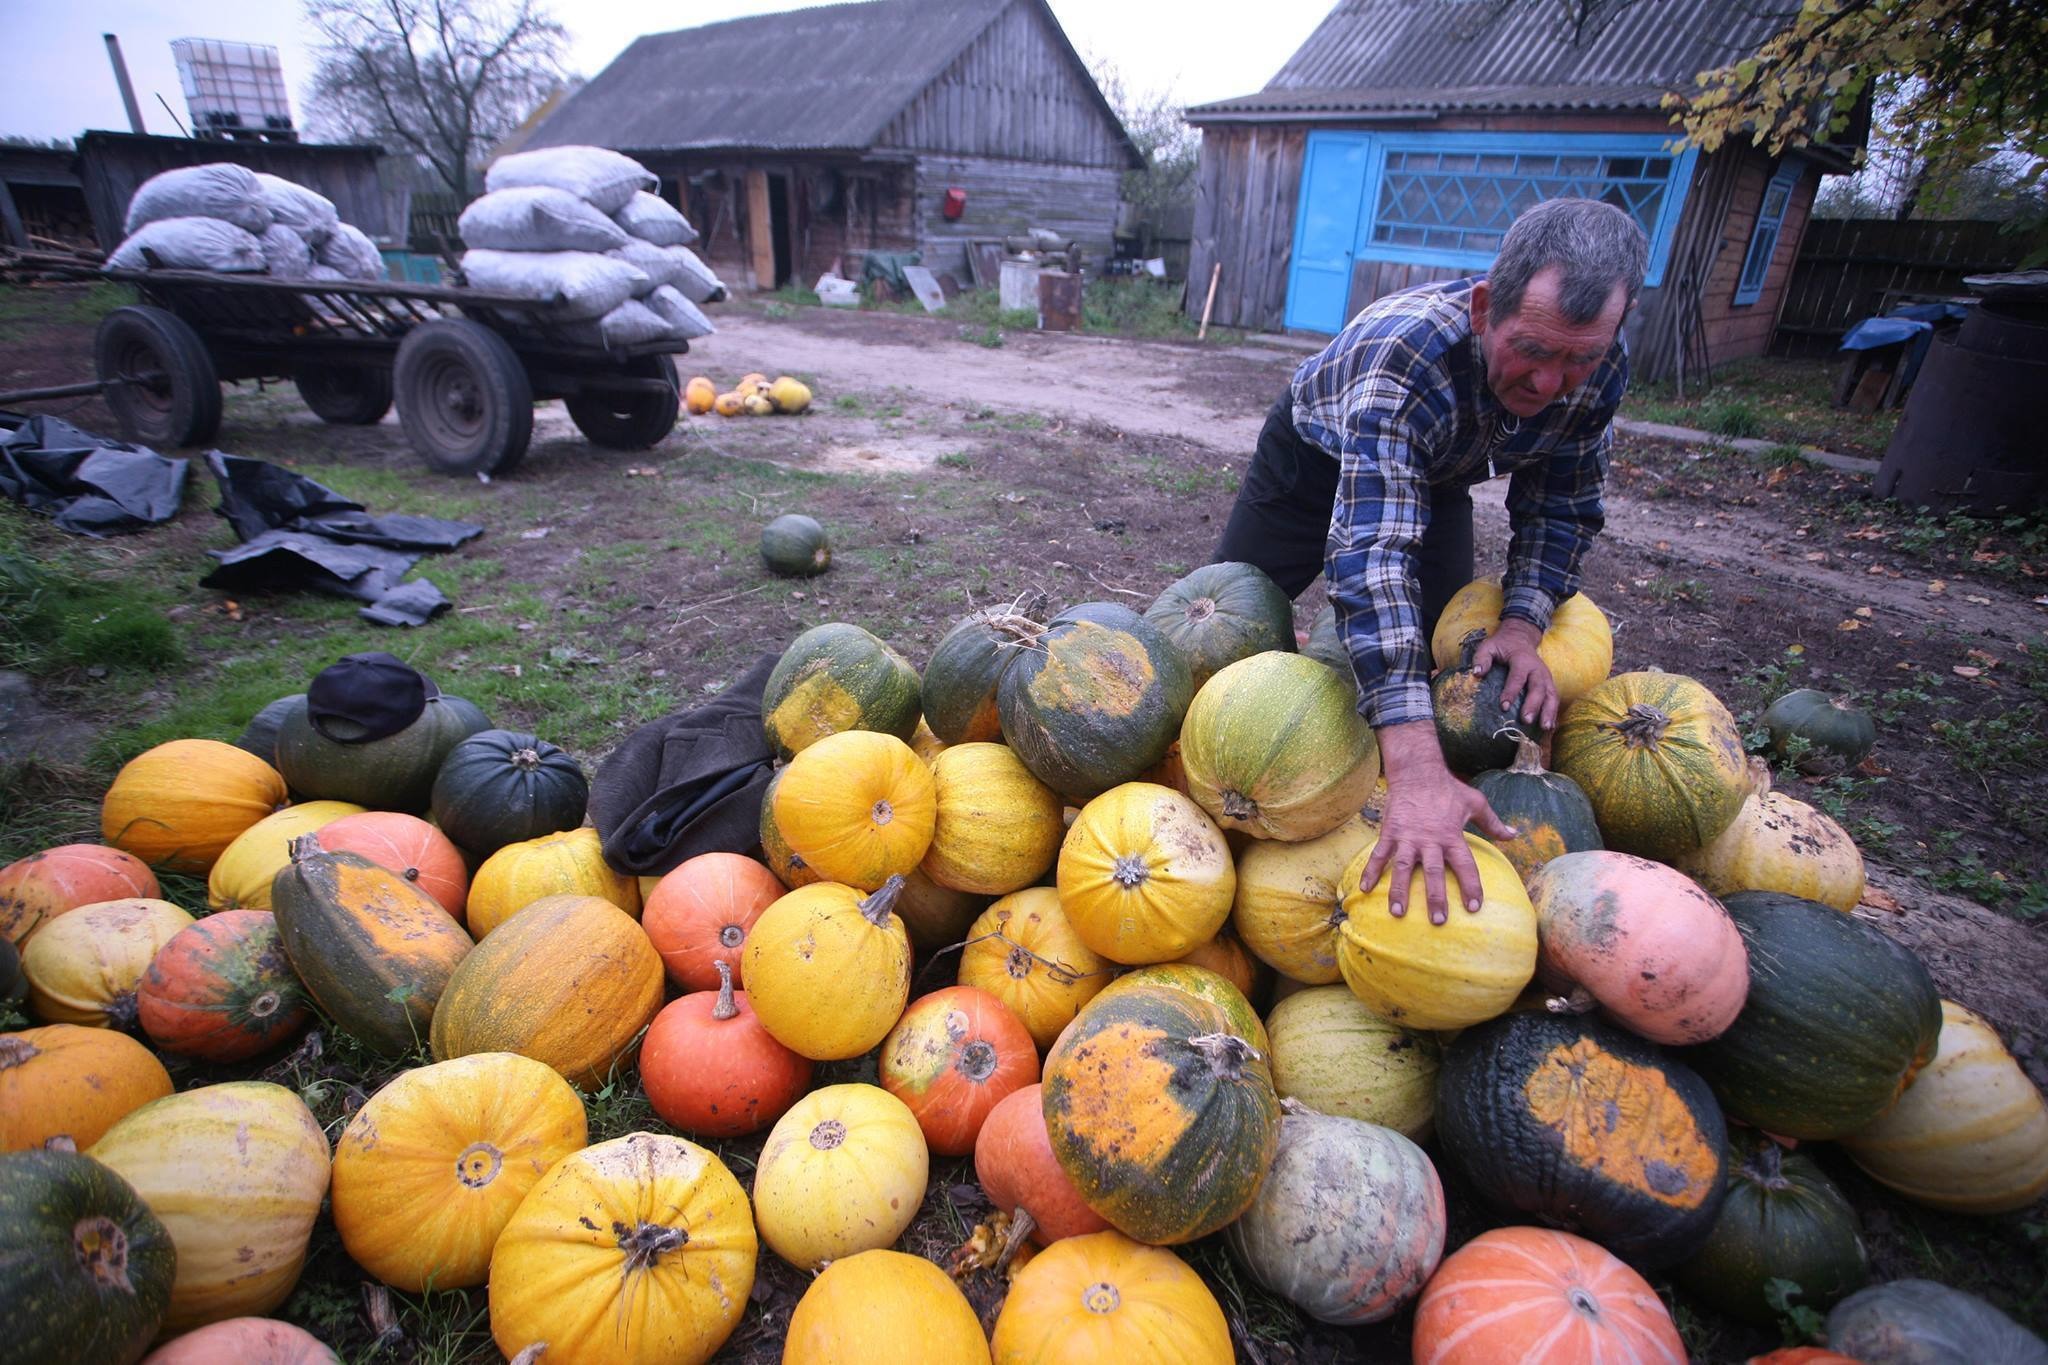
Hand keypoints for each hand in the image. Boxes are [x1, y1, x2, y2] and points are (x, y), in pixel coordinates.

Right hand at [1363, 723, 1516, 923]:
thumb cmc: (1448, 788)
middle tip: (1438, 920)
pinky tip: (1364, 889)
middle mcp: (1429, 839)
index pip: (1465, 865)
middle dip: (1435, 898)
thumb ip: (1493, 823)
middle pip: (1433, 873)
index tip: (1474, 907)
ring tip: (1398, 913)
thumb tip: (1514, 835)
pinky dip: (1371, 871)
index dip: (1471, 886)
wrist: (1417, 771)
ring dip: (1399, 891)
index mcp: (1452, 835)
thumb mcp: (1475, 803)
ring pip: (1403, 868)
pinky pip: (1379, 855)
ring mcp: (1407, 837)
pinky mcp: (1390, 832)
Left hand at [1471, 618, 1559, 732]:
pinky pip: (1554, 699)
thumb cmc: (1502, 645)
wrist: (1521, 638)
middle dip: (1533, 705)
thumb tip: (1477, 673)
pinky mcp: (1549, 684)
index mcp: (1522, 660)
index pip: (1517, 677)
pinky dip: (1553, 713)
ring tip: (1545, 728)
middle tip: (1525, 720)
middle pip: (1538, 688)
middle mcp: (1537, 669)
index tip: (1503, 706)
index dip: (1511, 692)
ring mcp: (1546, 677)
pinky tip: (1550, 728)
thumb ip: (1482, 658)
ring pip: (1551, 695)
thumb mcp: (1489, 646)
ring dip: (1549, 712)